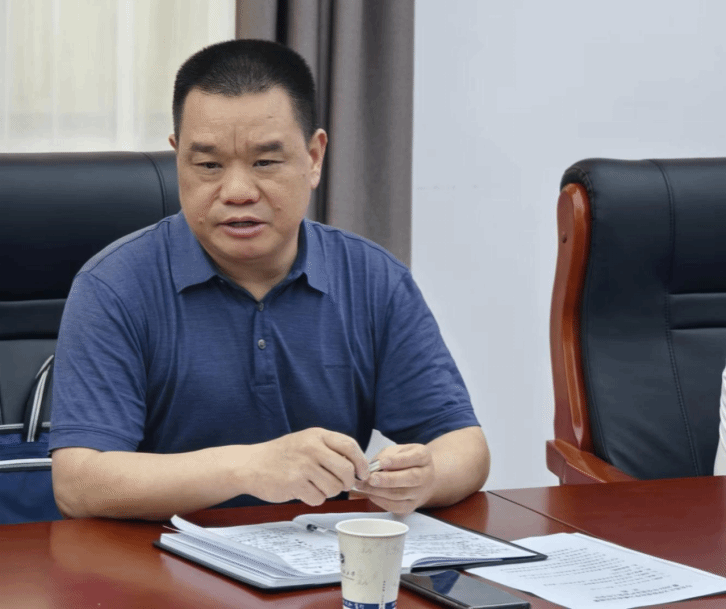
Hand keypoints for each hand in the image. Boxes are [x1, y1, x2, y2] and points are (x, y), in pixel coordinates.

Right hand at [242, 428, 368, 506]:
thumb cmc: (281, 455)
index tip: (362, 473)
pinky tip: (304, 491)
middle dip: (346, 482)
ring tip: (315, 485)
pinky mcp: (295, 483)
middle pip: (346, 470)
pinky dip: (314, 499)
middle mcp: (312, 448)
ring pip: (334, 488)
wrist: (251, 464)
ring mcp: (303, 466)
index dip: (361, 462)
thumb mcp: (307, 440)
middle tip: (339, 484)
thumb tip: (356, 466)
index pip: (350, 446)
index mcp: (317, 435)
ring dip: (328, 492)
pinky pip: (319, 498)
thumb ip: (330, 449)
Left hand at [353, 444, 435, 514]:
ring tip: (364, 486)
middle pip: (411, 478)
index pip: (414, 457)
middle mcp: (426, 475)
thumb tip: (373, 466)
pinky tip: (371, 494)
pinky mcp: (411, 506)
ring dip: (380, 491)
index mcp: (423, 457)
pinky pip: (397, 507)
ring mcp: (420, 492)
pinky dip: (382, 501)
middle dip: (388, 479)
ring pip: (401, 494)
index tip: (381, 463)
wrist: (420, 478)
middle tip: (371, 478)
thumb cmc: (404, 460)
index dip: (397, 461)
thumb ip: (386, 455)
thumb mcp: (398, 450)